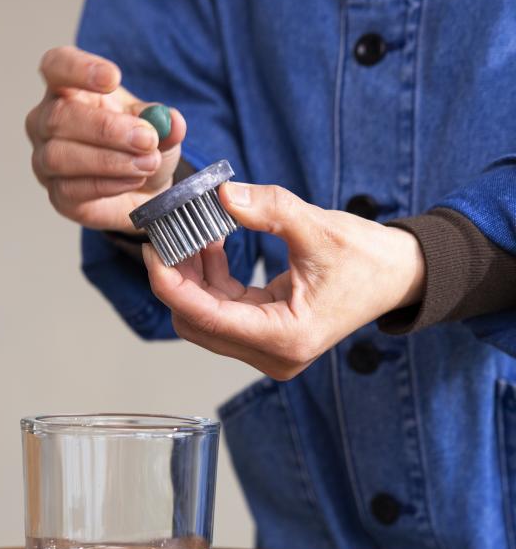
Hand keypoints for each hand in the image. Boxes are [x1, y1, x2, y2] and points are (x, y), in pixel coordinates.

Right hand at [26, 46, 185, 231]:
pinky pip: (72, 189)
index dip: (78, 70)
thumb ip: (164, 123)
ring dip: (109, 160)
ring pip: (61, 155)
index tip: (113, 79)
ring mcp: (46, 161)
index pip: (56, 66)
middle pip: (59, 116)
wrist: (143, 191)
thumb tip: (173, 122)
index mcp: (67, 89)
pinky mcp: (58, 196)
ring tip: (147, 163)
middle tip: (146, 138)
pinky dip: (108, 184)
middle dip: (106, 128)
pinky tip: (133, 180)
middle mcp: (47, 122)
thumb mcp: (159, 129)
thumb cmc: (140, 148)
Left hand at [143, 183, 425, 379]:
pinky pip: (223, 312)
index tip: (151, 251)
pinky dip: (211, 280)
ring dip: (193, 278)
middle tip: (163, 236)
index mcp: (286, 338)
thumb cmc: (367, 258)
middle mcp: (273, 355)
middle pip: (199, 325)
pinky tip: (211, 244)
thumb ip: (268, 209)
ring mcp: (269, 349)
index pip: (208, 318)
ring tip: (190, 232)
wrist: (397, 276)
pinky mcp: (266, 336)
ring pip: (207, 319)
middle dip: (177, 281)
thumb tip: (222, 194)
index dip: (171, 285)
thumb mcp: (318, 227)